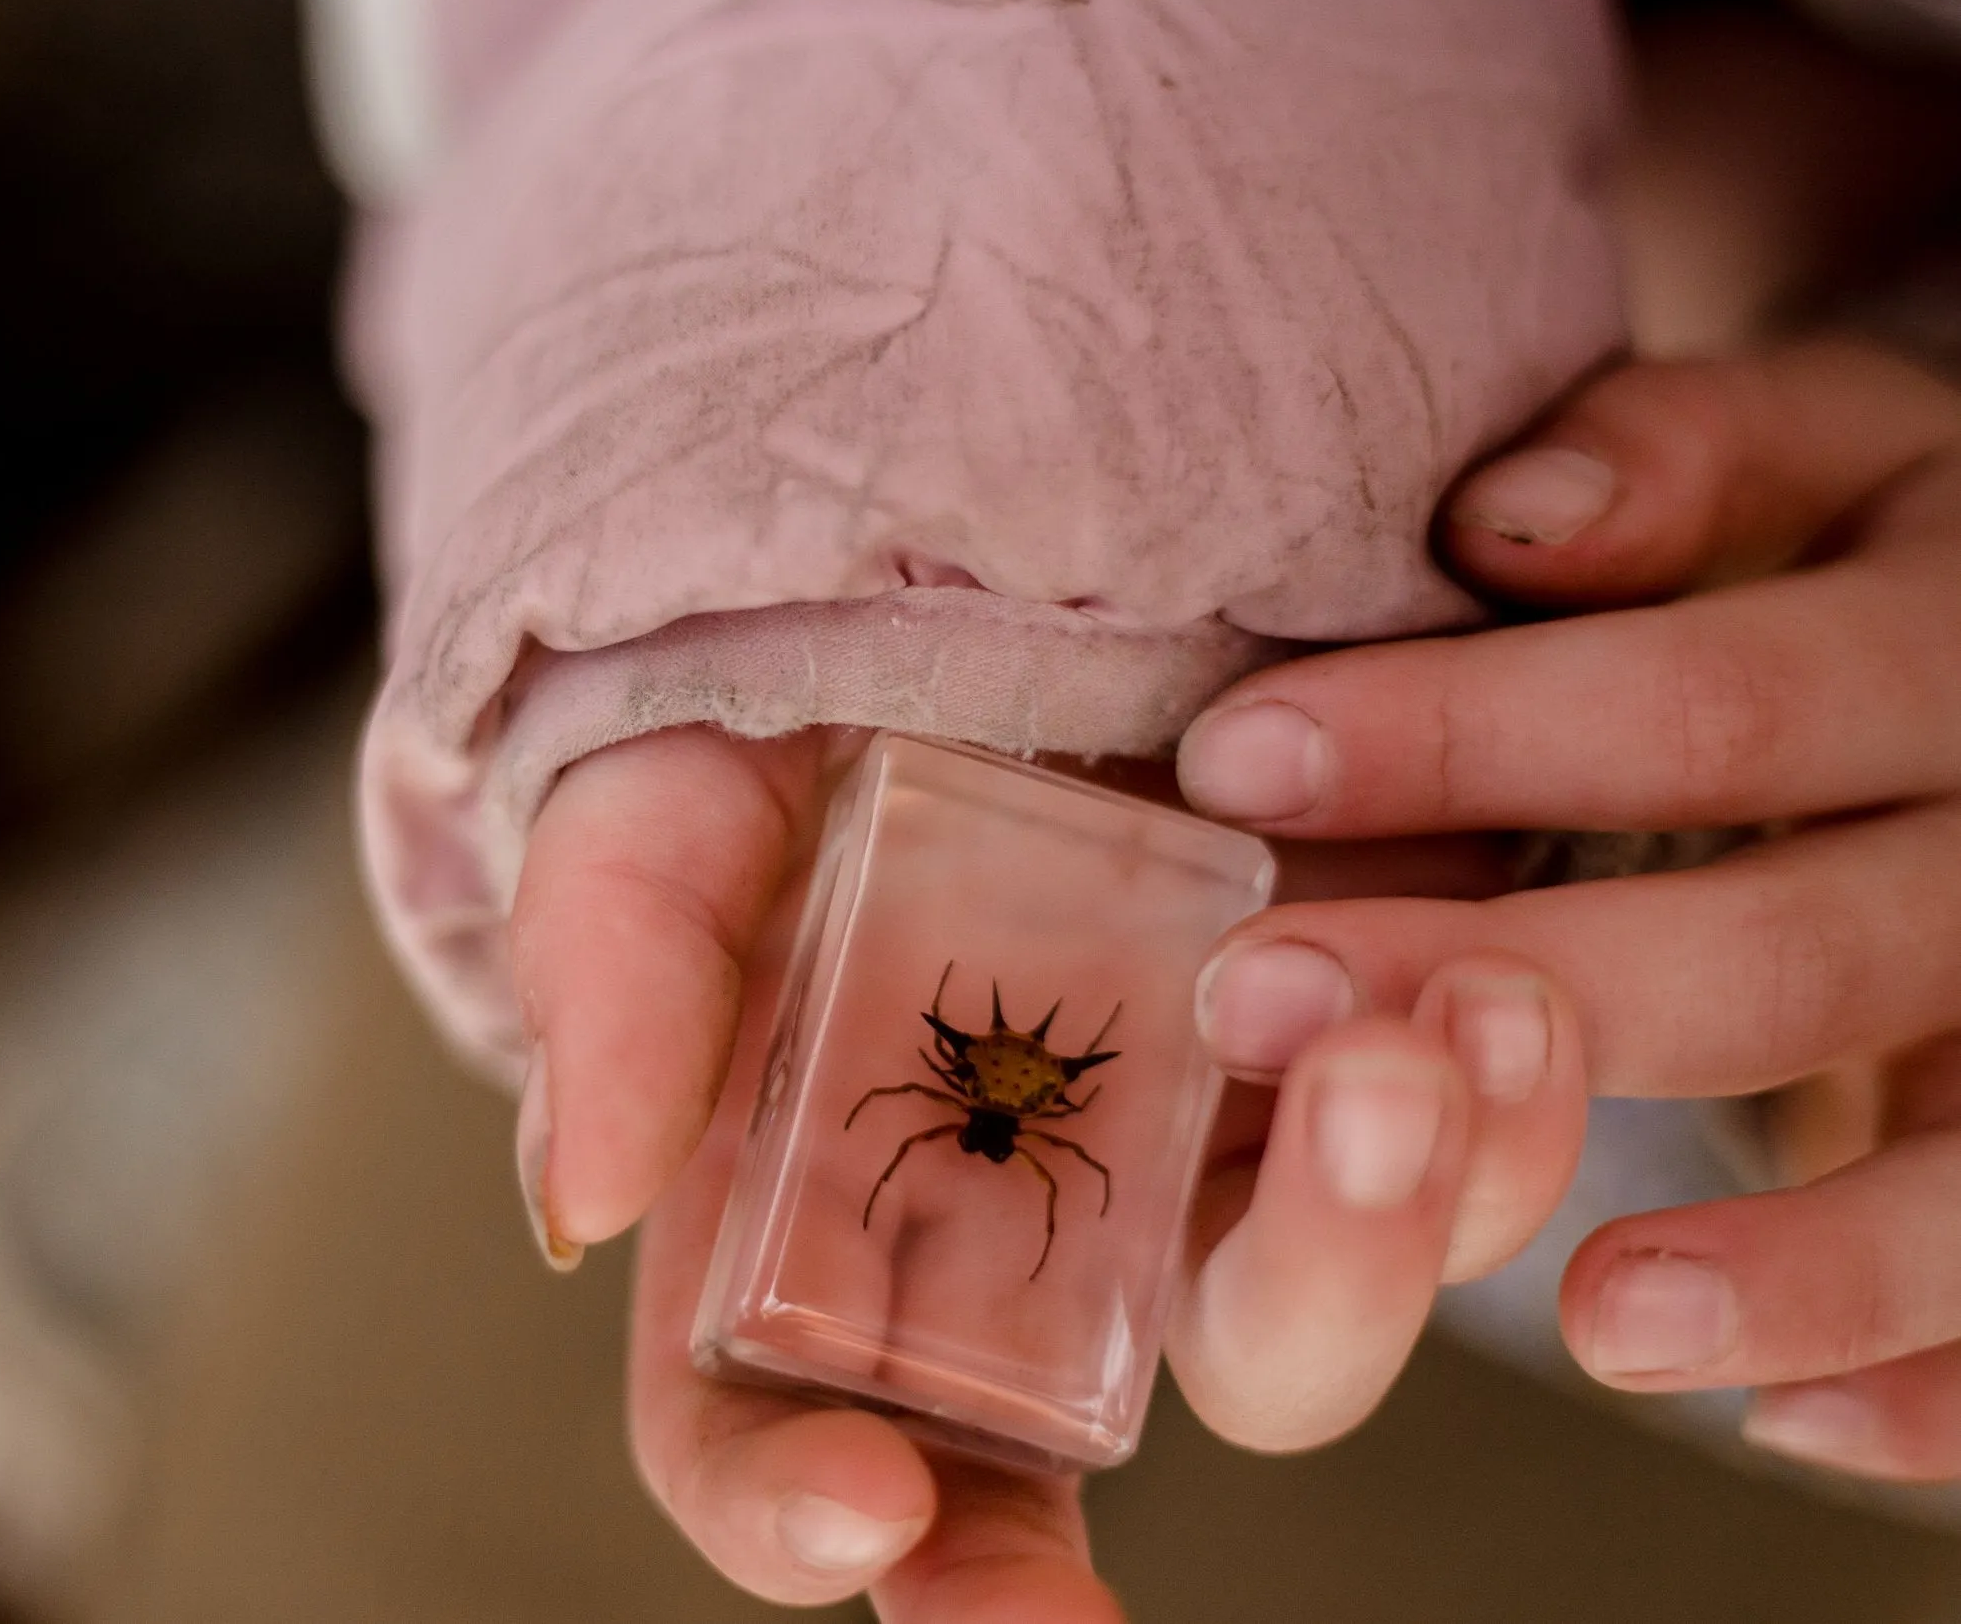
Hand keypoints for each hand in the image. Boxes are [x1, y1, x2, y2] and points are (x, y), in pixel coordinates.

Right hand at [511, 728, 1583, 1617]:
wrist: (933, 575)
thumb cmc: (756, 706)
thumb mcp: (655, 810)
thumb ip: (616, 982)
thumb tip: (584, 1204)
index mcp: (792, 1224)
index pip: (767, 1443)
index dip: (793, 1515)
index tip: (863, 1508)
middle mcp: (993, 1239)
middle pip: (1102, 1427)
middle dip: (1227, 1350)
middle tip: (1308, 1205)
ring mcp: (1170, 1158)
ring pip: (1310, 1308)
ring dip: (1400, 1223)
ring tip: (1425, 1043)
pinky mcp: (1318, 1050)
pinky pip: (1454, 1156)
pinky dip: (1506, 1106)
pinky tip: (1499, 990)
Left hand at [1173, 340, 1960, 1482]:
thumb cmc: (1861, 564)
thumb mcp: (1813, 460)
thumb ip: (1682, 461)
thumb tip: (1510, 516)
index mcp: (1939, 647)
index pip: (1709, 709)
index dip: (1475, 735)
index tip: (1233, 763)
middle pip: (1798, 953)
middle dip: (1546, 994)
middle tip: (1266, 1010)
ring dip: (1798, 1257)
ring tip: (1596, 1322)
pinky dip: (1942, 1381)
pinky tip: (1792, 1431)